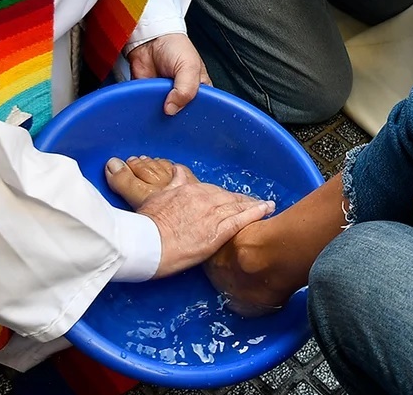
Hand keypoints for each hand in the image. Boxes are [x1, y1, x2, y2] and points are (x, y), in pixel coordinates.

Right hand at [126, 161, 275, 277]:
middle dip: (242, 201)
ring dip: (253, 205)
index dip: (225, 196)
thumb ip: (172, 184)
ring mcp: (212, 214)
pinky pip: (241, 219)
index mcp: (189, 189)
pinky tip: (266, 209)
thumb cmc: (147, 223)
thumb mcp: (157, 197)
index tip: (232, 198)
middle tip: (255, 202)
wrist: (146, 242)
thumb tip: (178, 171)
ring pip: (237, 206)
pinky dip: (256, 213)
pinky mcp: (217, 232)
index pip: (213, 191)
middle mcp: (204, 198)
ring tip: (266, 205)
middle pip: (228, 198)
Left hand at [128, 33, 210, 115]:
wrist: (150, 39)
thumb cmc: (175, 47)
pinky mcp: (148, 98)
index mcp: (199, 90)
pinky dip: (144, 110)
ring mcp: (165, 98)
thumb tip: (172, 109)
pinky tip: (146, 106)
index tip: (187, 117)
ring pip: (162, 116)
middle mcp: (183, 96)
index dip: (195, 116)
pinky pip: (146, 110)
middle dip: (175, 118)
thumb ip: (186, 90)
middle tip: (170, 112)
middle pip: (181, 116)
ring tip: (158, 108)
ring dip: (158, 115)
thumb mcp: (189, 67)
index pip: (202, 110)